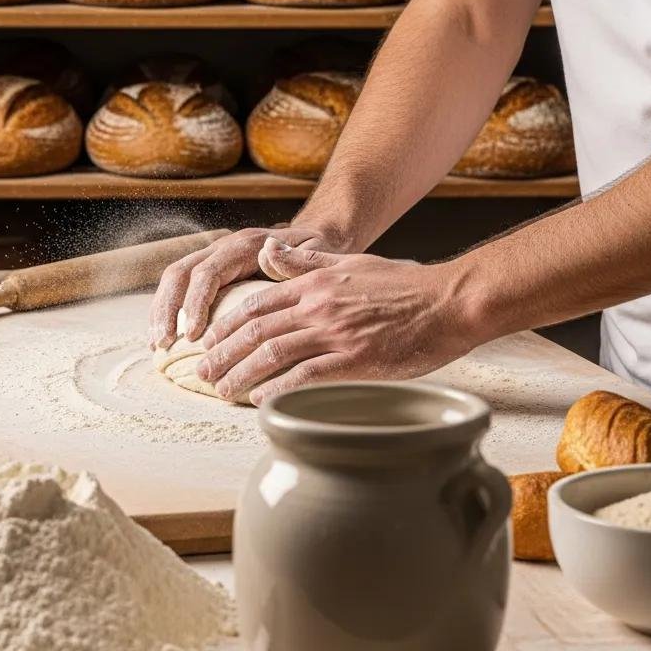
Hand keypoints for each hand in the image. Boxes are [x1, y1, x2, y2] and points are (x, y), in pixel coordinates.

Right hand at [148, 225, 339, 349]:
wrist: (317, 237)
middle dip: (167, 308)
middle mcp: (223, 248)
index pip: (208, 272)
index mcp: (245, 245)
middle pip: (180, 272)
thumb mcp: (316, 252)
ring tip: (157, 344)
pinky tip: (162, 337)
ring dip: (161, 311)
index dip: (196, 303)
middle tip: (164, 343)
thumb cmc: (319, 252)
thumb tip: (268, 253)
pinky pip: (180, 287)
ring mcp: (213, 258)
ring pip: (174, 279)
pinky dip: (167, 311)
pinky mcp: (210, 271)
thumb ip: (294, 258)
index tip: (193, 336)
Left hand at [196, 238, 480, 403]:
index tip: (209, 341)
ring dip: (240, 375)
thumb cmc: (404, 285)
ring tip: (221, 391)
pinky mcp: (354, 360)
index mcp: (313, 284)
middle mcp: (317, 306)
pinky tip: (261, 400)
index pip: (255, 304)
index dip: (225, 325)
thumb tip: (266, 249)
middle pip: (254, 331)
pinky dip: (278, 389)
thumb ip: (305, 262)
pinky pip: (305, 377)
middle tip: (201, 373)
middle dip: (221, 354)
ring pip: (271, 354)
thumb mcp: (349, 262)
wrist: (449, 302)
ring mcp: (334, 333)